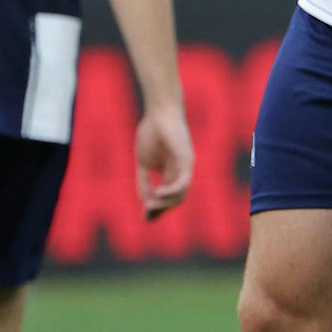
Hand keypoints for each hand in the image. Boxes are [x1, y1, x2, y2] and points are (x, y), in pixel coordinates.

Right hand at [135, 102, 192, 219]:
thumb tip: (145, 201)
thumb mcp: (144, 163)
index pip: (168, 197)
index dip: (157, 209)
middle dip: (160, 210)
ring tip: (150, 204)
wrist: (159, 113)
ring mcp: (186, 166)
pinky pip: (182, 182)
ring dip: (164, 203)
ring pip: (180, 195)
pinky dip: (170, 191)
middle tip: (146, 215)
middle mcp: (181, 172)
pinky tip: (158, 193)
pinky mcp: (187, 160)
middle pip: (176, 200)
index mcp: (171, 172)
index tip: (144, 217)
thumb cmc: (151, 133)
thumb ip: (144, 181)